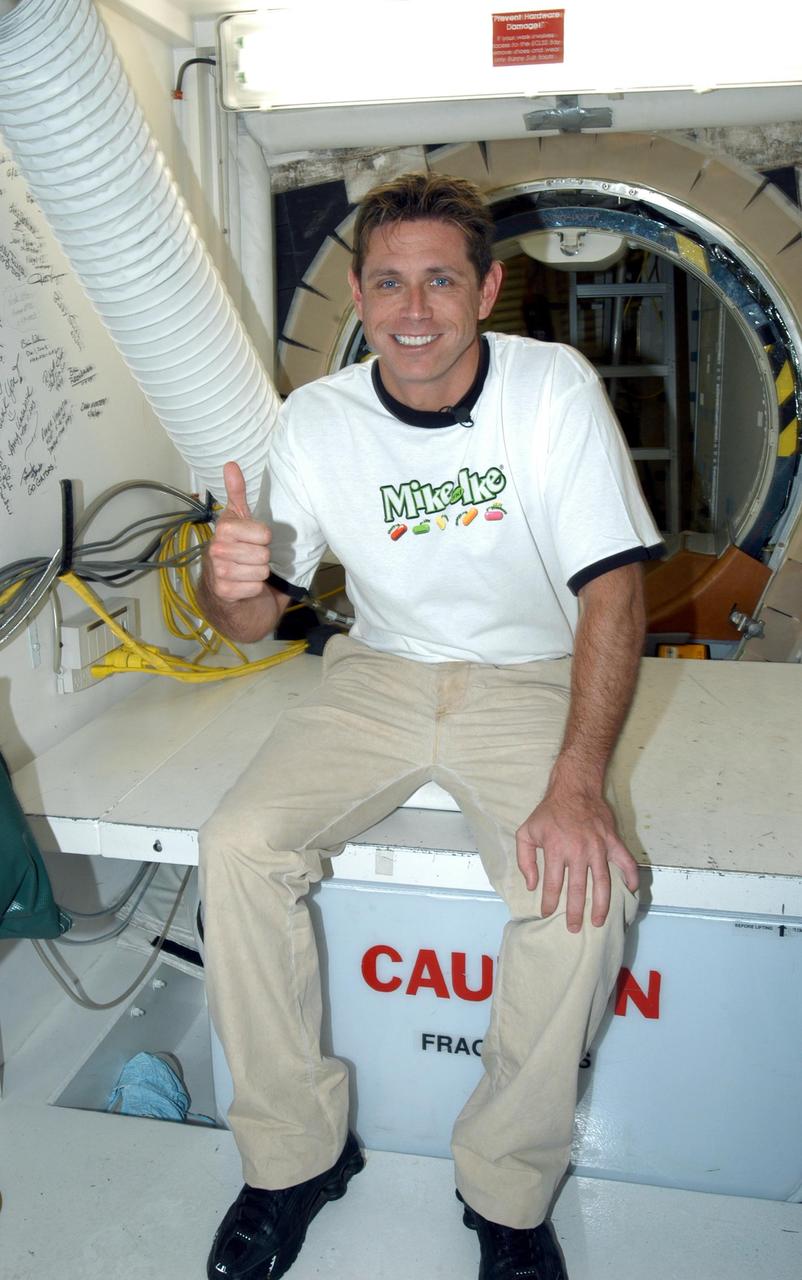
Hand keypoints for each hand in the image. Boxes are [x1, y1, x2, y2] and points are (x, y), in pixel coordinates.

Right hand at [205, 462, 271, 603]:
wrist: (226, 589)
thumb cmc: (238, 552)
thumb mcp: (241, 520)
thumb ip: (237, 493)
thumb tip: (231, 464)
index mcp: (224, 528)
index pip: (264, 534)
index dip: (264, 540)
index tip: (254, 541)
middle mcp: (216, 548)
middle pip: (263, 554)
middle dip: (262, 559)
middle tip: (250, 559)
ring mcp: (218, 571)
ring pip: (260, 571)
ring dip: (258, 575)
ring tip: (247, 572)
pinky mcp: (223, 591)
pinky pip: (255, 588)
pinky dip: (254, 589)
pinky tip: (243, 586)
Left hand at [515, 788, 638, 931]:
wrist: (574, 788)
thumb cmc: (548, 813)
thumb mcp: (527, 832)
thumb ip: (525, 860)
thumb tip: (531, 885)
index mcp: (556, 849)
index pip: (552, 884)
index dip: (549, 902)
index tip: (547, 913)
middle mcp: (578, 850)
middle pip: (577, 889)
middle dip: (574, 912)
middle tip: (573, 928)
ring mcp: (598, 846)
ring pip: (602, 882)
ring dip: (601, 904)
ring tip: (598, 921)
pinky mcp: (612, 840)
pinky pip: (625, 861)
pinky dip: (631, 876)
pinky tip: (632, 890)